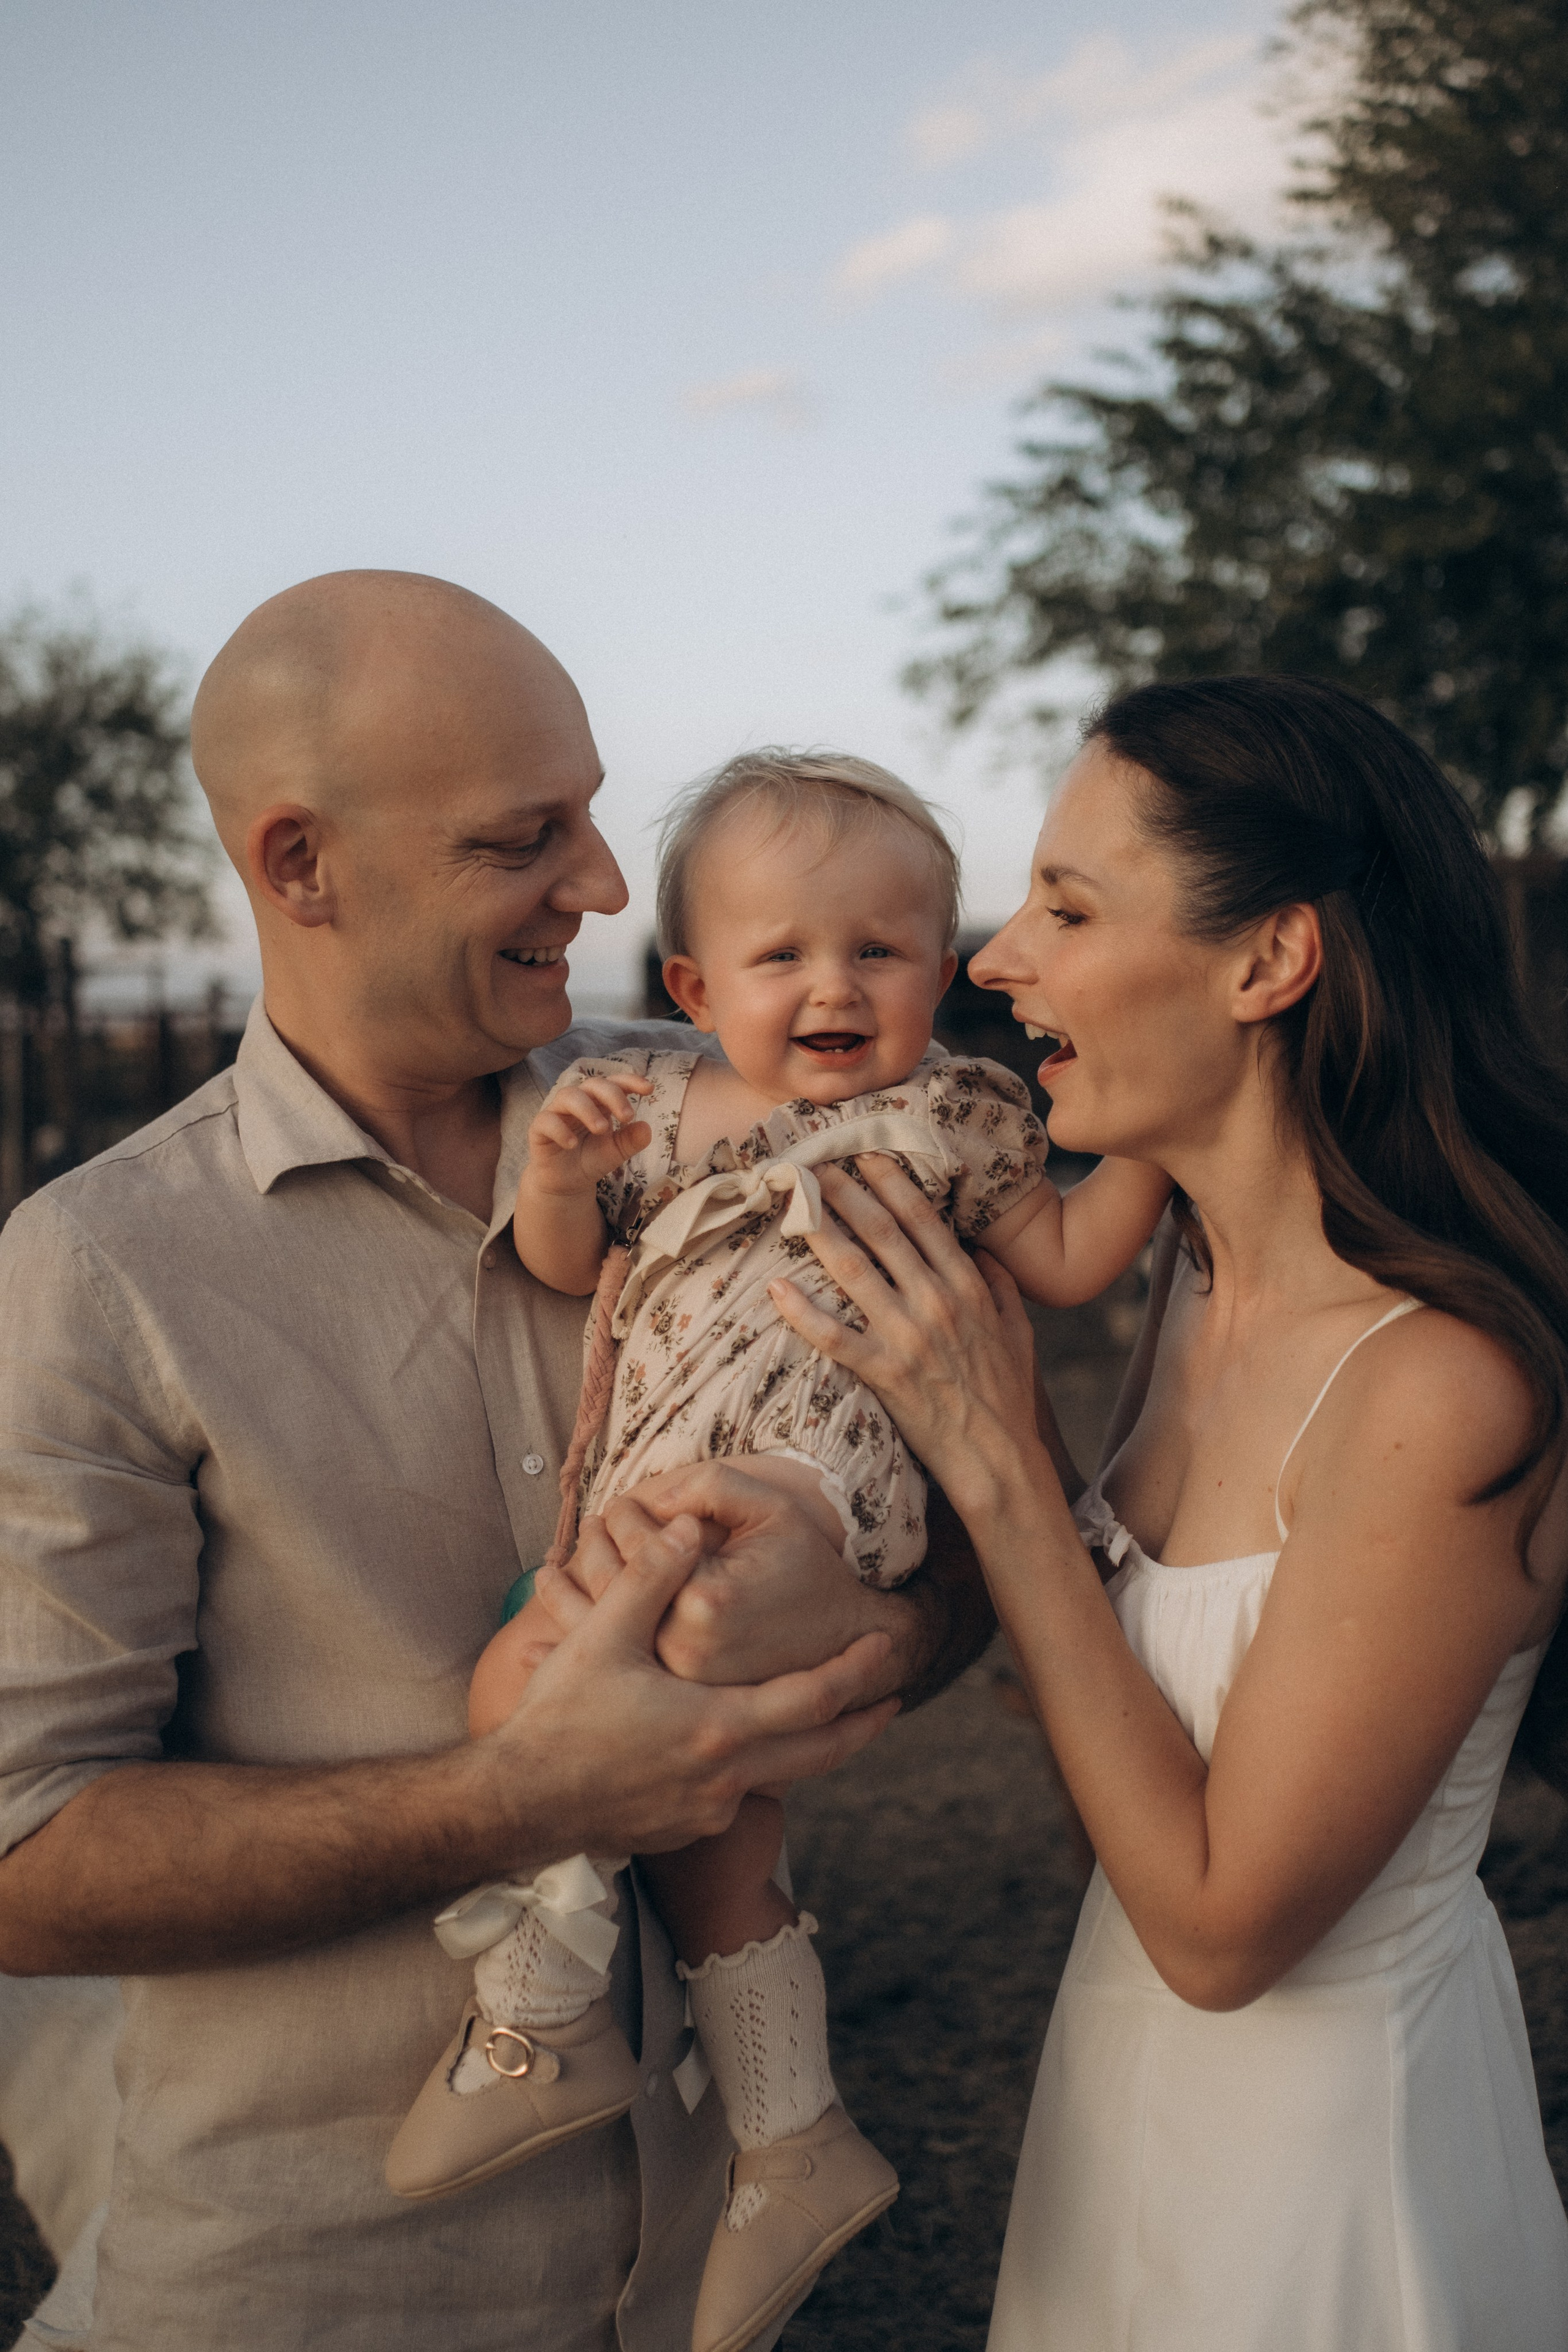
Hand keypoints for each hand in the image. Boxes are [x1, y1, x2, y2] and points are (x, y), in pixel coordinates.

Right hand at [489, 1503, 898, 1853]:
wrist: (517, 1804)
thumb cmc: (558, 1717)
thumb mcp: (603, 1634)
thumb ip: (653, 1575)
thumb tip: (690, 1525)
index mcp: (717, 1728)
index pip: (814, 1700)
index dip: (857, 1672)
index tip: (886, 1650)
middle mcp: (726, 1779)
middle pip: (820, 1753)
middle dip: (861, 1723)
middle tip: (892, 1700)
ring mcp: (708, 1813)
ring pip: (777, 1775)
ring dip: (804, 1745)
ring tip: (818, 1714)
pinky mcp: (686, 1832)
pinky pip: (735, 1795)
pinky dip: (752, 1766)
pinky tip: (736, 1741)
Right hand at [525, 1069, 653, 1196]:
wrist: (567, 1183)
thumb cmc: (591, 1160)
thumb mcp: (616, 1152)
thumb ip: (631, 1140)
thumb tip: (647, 1128)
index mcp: (599, 1102)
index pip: (614, 1083)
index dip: (630, 1081)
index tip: (649, 1089)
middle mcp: (578, 1102)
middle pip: (592, 1084)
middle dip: (612, 1096)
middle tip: (627, 1116)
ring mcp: (557, 1112)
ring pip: (568, 1096)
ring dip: (587, 1110)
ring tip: (602, 1129)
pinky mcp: (539, 1128)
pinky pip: (546, 1120)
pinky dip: (560, 1129)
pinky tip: (572, 1144)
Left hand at [539, 1469, 902, 1686]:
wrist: (846, 1645)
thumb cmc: (808, 1571)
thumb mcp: (771, 1509)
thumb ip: (711, 1487)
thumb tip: (651, 1495)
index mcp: (705, 1601)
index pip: (640, 1544)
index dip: (623, 1516)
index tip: (616, 1503)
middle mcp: (683, 1650)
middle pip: (614, 1587)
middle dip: (595, 1550)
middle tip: (589, 1527)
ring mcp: (677, 1683)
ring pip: (605, 1628)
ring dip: (576, 1592)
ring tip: (565, 1563)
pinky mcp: (676, 1703)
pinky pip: (620, 1662)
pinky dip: (586, 1634)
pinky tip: (564, 1616)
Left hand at [768, 1155, 1041, 1513]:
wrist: (998, 1456)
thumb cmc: (1007, 1396)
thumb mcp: (1017, 1330)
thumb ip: (999, 1284)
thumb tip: (980, 1251)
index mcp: (968, 1286)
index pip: (923, 1221)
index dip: (892, 1184)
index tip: (866, 1156)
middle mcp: (936, 1302)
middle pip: (882, 1234)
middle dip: (846, 1194)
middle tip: (815, 1166)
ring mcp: (907, 1336)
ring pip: (853, 1271)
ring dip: (820, 1232)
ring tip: (793, 1204)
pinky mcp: (883, 1372)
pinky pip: (833, 1336)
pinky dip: (802, 1311)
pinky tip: (776, 1286)